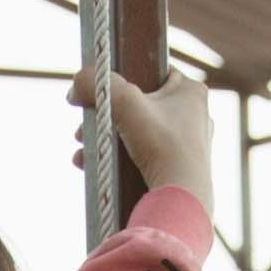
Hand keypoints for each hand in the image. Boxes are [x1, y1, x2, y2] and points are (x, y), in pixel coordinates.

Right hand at [82, 67, 216, 209]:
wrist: (180, 197)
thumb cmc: (161, 144)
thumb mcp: (123, 102)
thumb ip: (95, 82)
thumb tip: (75, 86)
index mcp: (191, 91)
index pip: (151, 72)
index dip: (123, 79)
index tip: (102, 93)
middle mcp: (195, 115)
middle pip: (138, 106)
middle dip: (105, 117)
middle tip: (84, 127)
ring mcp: (188, 144)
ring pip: (137, 133)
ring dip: (106, 140)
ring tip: (83, 149)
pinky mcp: (178, 169)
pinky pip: (143, 156)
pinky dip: (118, 159)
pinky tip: (94, 165)